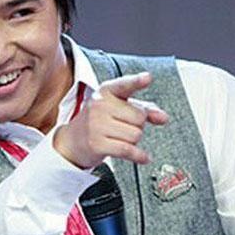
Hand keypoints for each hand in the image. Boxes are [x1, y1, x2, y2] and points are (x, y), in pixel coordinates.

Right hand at [53, 72, 167, 168]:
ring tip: (120, 138)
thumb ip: (144, 109)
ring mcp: (97, 125)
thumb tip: (163, 117)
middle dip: (138, 125)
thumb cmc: (99, 122)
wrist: (72, 141)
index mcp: (106, 92)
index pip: (124, 85)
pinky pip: (128, 149)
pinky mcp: (97, 143)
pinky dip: (139, 155)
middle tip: (124, 127)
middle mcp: (100, 105)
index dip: (137, 81)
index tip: (147, 78)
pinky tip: (143, 157)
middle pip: (139, 117)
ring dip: (134, 140)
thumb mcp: (119, 108)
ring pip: (135, 135)